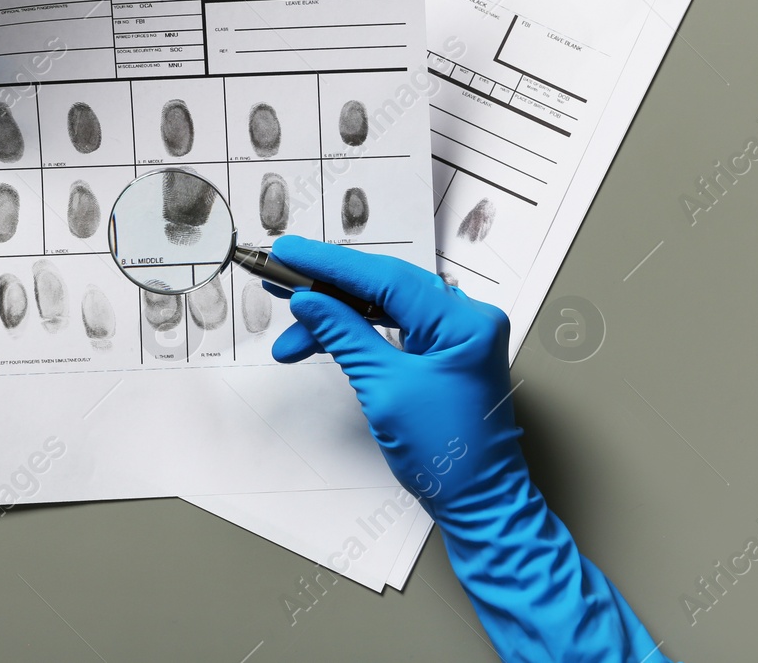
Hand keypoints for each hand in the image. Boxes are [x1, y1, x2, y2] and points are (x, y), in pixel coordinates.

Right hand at [269, 236, 523, 511]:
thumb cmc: (446, 456)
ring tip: (291, 331)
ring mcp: (458, 336)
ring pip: (387, 307)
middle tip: (279, 281)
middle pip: (386, 288)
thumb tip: (309, 301)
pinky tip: (322, 336)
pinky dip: (360, 333)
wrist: (478, 503)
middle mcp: (467, 319)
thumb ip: (345, 336)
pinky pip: (397, 328)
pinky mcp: (446, 352)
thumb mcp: (385, 389)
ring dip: (338, 317)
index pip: (387, 278)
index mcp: (464, 323)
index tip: (289, 253)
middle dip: (329, 289)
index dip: (332, 265)